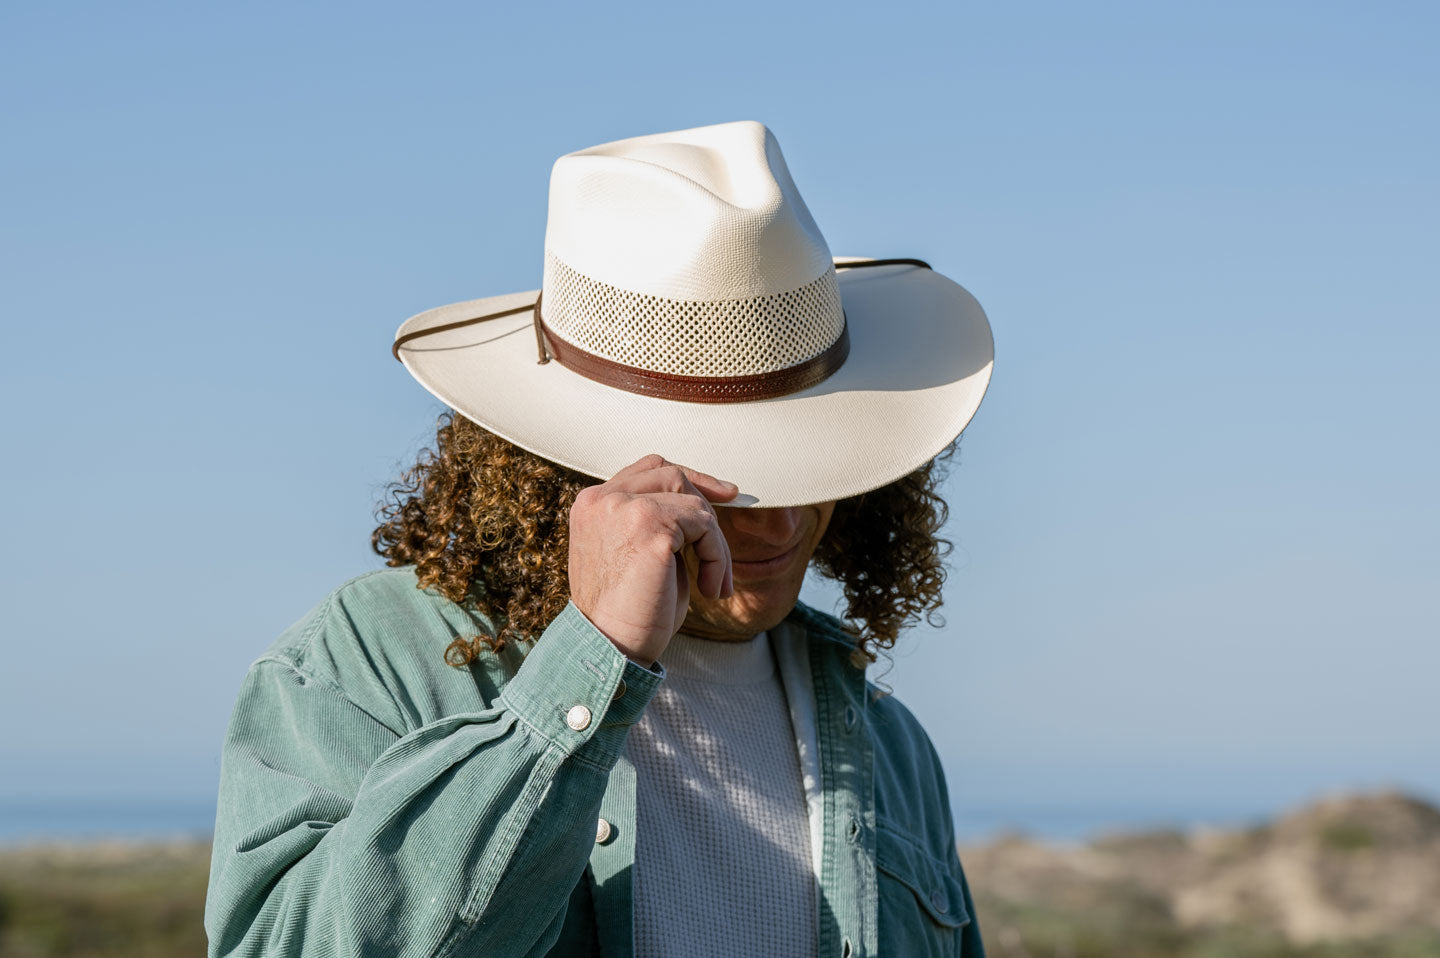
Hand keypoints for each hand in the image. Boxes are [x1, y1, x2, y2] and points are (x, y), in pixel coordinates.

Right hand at [567, 454, 737, 665]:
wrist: (609, 649)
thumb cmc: (626, 614)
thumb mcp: (637, 555)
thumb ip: (658, 524)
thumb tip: (703, 508)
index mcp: (593, 505)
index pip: (647, 471)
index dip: (689, 480)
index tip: (721, 496)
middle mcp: (603, 499)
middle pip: (671, 475)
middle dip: (707, 503)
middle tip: (723, 541)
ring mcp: (624, 508)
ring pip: (693, 502)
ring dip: (713, 543)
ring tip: (713, 582)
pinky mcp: (650, 524)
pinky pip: (704, 525)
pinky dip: (717, 557)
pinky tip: (710, 589)